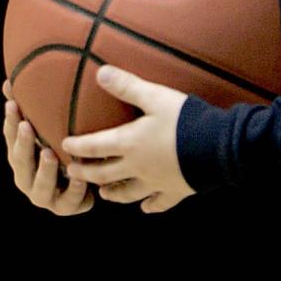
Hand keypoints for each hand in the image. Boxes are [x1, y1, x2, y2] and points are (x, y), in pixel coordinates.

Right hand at [2, 82, 93, 215]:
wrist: (81, 186)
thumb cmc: (60, 149)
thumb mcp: (48, 127)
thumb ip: (33, 106)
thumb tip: (13, 78)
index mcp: (20, 156)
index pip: (11, 137)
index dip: (10, 122)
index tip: (13, 104)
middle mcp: (27, 177)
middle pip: (20, 161)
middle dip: (23, 144)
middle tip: (27, 126)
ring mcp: (45, 195)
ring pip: (40, 186)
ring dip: (44, 171)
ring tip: (49, 155)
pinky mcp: (65, 207)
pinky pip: (69, 202)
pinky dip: (73, 191)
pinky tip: (79, 179)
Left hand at [61, 67, 193, 213]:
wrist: (215, 148)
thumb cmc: (183, 120)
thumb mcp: (154, 96)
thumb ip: (127, 85)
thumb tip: (100, 72)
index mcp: (130, 143)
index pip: (96, 147)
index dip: (78, 146)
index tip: (64, 147)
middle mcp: (138, 167)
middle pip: (106, 174)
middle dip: (87, 173)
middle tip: (74, 172)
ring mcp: (156, 183)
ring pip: (128, 193)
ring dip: (113, 193)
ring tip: (104, 193)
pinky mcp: (175, 191)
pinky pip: (159, 203)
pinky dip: (150, 206)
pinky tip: (146, 208)